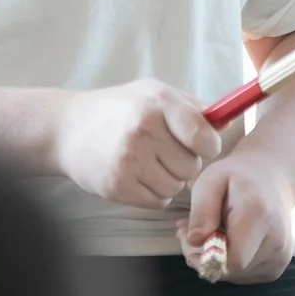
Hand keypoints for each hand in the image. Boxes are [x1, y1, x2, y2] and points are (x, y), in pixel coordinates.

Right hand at [52, 80, 223, 206]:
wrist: (66, 129)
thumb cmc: (118, 109)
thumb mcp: (153, 93)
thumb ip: (191, 108)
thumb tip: (227, 122)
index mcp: (158, 102)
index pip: (205, 136)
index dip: (208, 145)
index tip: (199, 145)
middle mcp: (143, 129)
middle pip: (192, 167)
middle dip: (184, 163)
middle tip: (164, 153)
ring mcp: (128, 160)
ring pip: (176, 187)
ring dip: (168, 180)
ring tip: (148, 163)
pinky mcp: (117, 186)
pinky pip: (157, 202)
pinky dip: (152, 194)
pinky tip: (136, 176)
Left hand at [180, 148, 294, 282]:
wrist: (272, 179)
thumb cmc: (236, 177)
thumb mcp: (211, 180)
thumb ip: (202, 210)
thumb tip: (195, 241)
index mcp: (259, 215)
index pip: (233, 260)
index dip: (205, 257)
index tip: (188, 237)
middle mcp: (277, 240)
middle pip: (232, 271)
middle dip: (204, 258)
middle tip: (191, 233)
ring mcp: (280, 256)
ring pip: (236, 276)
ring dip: (215, 260)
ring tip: (208, 233)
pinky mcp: (278, 265)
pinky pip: (244, 276)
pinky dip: (229, 263)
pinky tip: (226, 241)